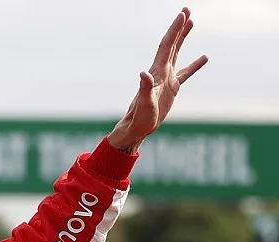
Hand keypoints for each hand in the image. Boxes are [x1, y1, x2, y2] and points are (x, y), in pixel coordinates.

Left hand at [108, 7, 208, 152]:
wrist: (138, 127)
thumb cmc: (140, 117)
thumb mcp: (144, 102)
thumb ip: (145, 88)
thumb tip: (144, 74)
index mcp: (157, 72)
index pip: (167, 45)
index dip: (174, 30)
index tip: (182, 14)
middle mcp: (161, 71)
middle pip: (172, 44)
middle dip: (179, 27)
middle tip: (186, 10)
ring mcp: (167, 79)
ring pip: (177, 53)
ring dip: (183, 38)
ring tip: (191, 22)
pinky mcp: (172, 88)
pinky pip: (186, 73)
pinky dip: (194, 65)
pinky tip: (204, 57)